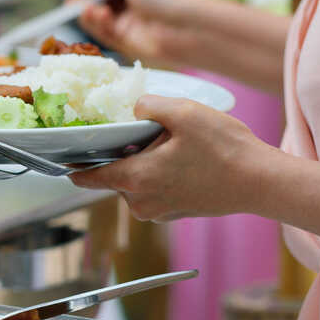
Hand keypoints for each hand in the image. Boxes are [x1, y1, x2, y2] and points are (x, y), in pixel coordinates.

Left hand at [69, 95, 275, 222]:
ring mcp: (159, 210)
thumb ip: (148, 106)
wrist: (261, 182)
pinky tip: (182, 157)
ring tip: (171, 142)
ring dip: (142, 161)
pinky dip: (158, 172)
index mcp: (135, 179)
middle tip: (143, 130)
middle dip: (120, 152)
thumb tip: (134, 110)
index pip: (87, 176)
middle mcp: (141, 202)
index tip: (59, 155)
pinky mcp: (174, 212)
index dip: (71, 164)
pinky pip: (153, 189)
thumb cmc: (226, 150)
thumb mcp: (184, 113)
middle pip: (113, 174)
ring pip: (135, 181)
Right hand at [76, 0, 204, 67]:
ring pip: (104, 21)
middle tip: (72, 3)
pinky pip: (108, 35)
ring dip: (91, 15)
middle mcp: (138, 5)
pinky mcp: (130, 44)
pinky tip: (92, 16)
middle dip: (89, 3)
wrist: (186, 28)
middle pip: (106, 4)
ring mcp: (134, 26)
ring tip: (82, 9)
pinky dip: (97, 26)